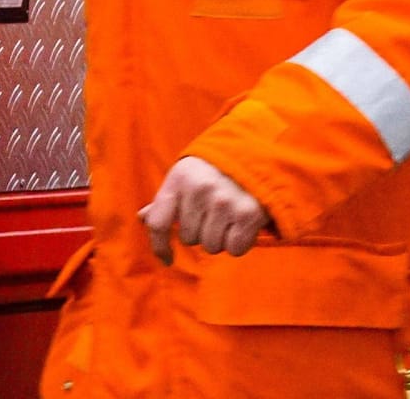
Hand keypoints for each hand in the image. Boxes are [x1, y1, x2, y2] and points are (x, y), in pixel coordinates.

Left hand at [138, 156, 272, 265]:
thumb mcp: (191, 174)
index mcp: (180, 178)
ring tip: (233, 217)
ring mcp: (225, 201)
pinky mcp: (249, 213)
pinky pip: (235, 248)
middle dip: (203, 232)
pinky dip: (241, 242)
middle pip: (190, 239)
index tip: (168, 259)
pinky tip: (246, 224)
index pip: (158, 223)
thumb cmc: (222, 167)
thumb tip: (143, 217)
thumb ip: (168, 198)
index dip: (160, 246)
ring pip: (212, 246)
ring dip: (222, 238)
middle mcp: (200, 189)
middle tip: (218, 215)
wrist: (266, 149)